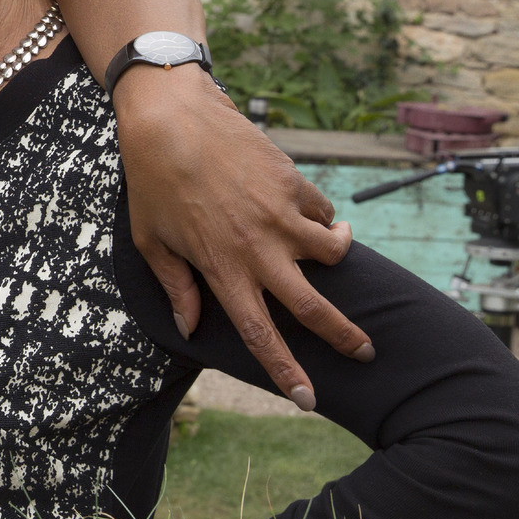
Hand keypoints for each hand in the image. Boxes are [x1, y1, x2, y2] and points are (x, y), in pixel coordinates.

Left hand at [114, 64, 369, 410]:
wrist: (172, 118)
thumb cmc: (153, 181)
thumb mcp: (151, 240)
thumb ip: (176, 286)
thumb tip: (187, 329)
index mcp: (222, 269)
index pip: (260, 333)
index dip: (286, 370)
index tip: (308, 400)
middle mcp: (259, 249)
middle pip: (313, 307)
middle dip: (345, 335)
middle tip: (367, 351)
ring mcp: (281, 215)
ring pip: (334, 252)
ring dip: (340, 255)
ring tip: (338, 249)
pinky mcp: (293, 183)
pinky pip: (323, 211)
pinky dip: (323, 217)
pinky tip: (308, 210)